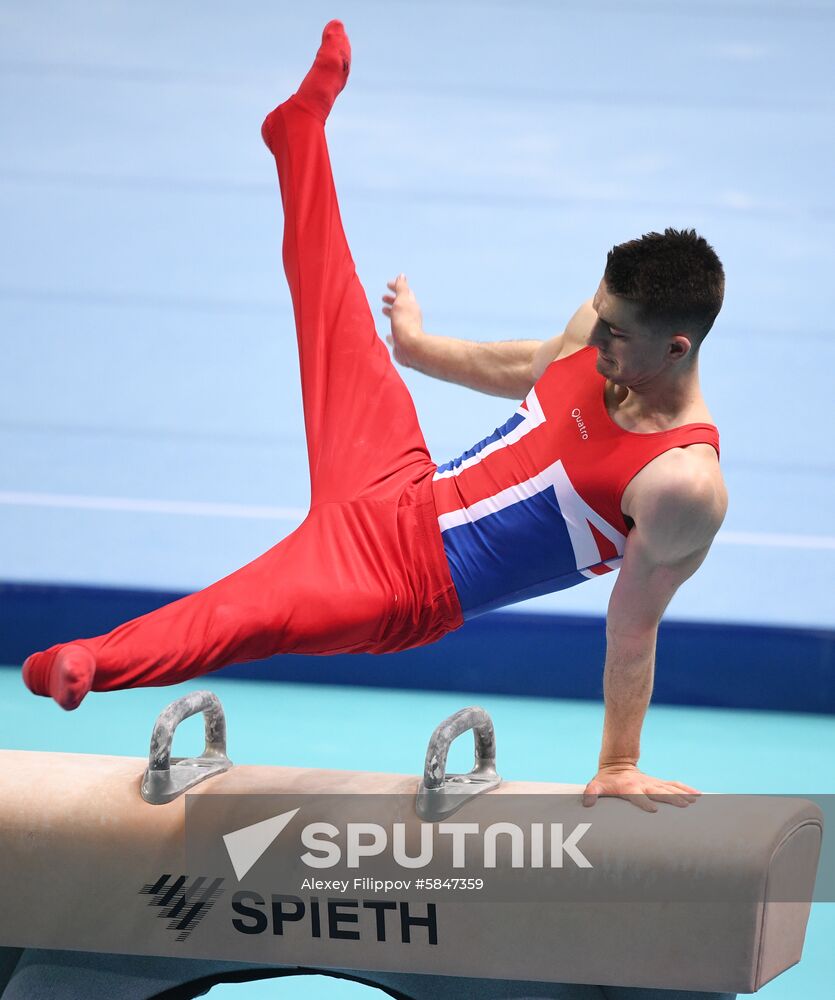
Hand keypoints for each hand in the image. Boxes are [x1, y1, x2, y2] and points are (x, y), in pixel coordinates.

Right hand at [381, 273, 424, 367]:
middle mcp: (410, 318)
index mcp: (411, 307)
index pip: (404, 293)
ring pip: (398, 319)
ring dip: (391, 313)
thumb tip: (402, 275)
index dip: (396, 288)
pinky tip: (387, 336)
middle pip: (401, 306)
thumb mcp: (402, 301)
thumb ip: (401, 288)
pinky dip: (390, 334)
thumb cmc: (404, 322)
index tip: (388, 284)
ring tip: (383, 310)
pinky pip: (395, 336)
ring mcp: (406, 330)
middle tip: (383, 297)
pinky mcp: (401, 343)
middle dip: (392, 300)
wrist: (409, 347)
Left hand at [582, 763, 700, 812]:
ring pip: (670, 788)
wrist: (617, 764)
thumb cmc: (606, 780)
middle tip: (684, 806)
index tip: (653, 809)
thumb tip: (587, 802)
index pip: (637, 795)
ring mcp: (653, 783)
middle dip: (671, 798)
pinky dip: (686, 789)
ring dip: (682, 794)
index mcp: (629, 787)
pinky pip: (674, 785)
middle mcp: (644, 785)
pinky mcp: (659, 783)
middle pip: (659, 792)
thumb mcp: (596, 785)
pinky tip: (698, 796)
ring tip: (695, 802)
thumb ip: (591, 792)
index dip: (644, 801)